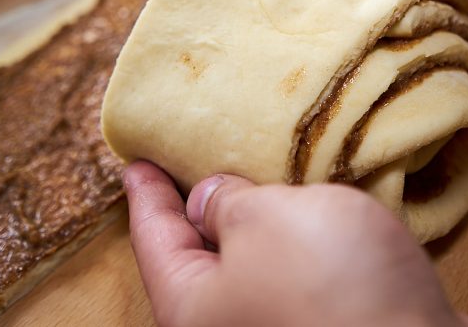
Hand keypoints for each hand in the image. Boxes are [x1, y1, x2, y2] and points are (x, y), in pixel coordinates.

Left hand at [123, 161, 467, 326]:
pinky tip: (320, 206)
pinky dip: (306, 238)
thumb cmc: (330, 285)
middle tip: (193, 158)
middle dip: (201, 206)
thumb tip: (207, 202)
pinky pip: (303, 272)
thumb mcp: (264, 220)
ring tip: (259, 170)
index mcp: (193, 307)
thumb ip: (227, 203)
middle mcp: (231, 325)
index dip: (145, 194)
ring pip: (259, 263)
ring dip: (264, 218)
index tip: (134, 159)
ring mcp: (282, 326)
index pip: (154, 239)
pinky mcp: (333, 322)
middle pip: (202, 256)